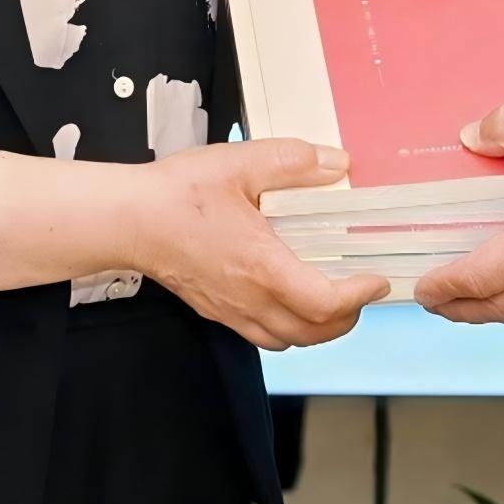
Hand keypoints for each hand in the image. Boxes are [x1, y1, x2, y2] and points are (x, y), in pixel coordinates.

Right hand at [128, 139, 387, 349]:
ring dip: (320, 329)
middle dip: (349, 318)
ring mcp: (231, 310)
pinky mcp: (216, 311)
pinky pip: (263, 336)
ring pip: (289, 341)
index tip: (377, 279)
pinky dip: (290, 329)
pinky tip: (291, 300)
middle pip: (314, 333)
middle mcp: (249, 298)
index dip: (359, 296)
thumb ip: (293, 162)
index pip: (324, 302)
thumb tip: (338, 164)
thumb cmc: (178, 194)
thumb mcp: (239, 163)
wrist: (127, 221)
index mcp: (261, 265)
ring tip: (335, 300)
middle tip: (364, 290)